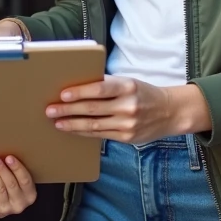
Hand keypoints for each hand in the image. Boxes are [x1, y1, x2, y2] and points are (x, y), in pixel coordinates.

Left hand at [0, 156, 36, 218]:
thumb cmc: (9, 188)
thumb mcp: (18, 183)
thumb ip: (17, 173)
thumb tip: (8, 156)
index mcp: (30, 195)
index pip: (25, 180)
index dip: (17, 168)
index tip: (9, 157)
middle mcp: (19, 203)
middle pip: (11, 184)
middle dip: (3, 170)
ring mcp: (6, 208)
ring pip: (0, 189)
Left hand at [45, 76, 209, 143]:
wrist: (169, 112)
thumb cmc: (143, 93)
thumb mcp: (129, 83)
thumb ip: (107, 85)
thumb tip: (78, 86)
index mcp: (128, 87)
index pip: (100, 89)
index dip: (80, 92)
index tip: (63, 94)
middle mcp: (128, 106)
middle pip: (93, 108)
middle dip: (69, 110)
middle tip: (51, 110)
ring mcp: (127, 124)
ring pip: (94, 125)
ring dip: (72, 124)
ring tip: (57, 122)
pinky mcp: (126, 137)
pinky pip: (100, 135)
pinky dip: (84, 132)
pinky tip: (72, 129)